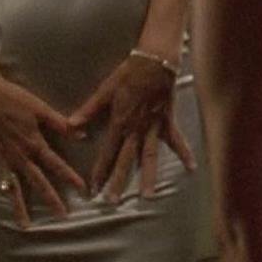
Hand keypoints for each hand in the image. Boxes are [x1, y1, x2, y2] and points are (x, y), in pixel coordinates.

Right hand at [0, 75, 86, 227]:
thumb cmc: (16, 99)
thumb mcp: (41, 109)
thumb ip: (60, 124)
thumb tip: (81, 135)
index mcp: (34, 144)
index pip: (56, 164)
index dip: (69, 176)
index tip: (82, 190)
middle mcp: (19, 156)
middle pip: (37, 181)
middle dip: (51, 199)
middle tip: (62, 216)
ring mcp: (1, 158)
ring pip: (12, 186)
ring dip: (19, 205)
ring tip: (25, 224)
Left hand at [66, 52, 196, 200]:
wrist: (155, 60)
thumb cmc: (129, 73)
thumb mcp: (106, 89)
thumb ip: (89, 109)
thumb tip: (70, 125)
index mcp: (120, 122)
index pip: (107, 152)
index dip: (99, 170)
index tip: (93, 188)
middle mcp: (137, 128)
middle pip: (127, 159)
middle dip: (119, 181)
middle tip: (112, 202)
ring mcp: (154, 126)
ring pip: (150, 155)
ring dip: (149, 176)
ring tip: (148, 196)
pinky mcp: (167, 121)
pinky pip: (176, 140)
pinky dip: (184, 153)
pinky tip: (191, 167)